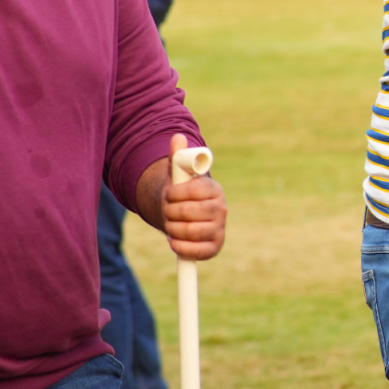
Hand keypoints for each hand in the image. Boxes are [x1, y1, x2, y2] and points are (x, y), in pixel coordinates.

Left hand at [162, 133, 226, 260]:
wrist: (184, 217)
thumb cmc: (181, 195)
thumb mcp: (178, 176)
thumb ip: (177, 157)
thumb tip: (177, 137)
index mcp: (214, 189)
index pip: (195, 190)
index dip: (176, 193)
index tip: (169, 194)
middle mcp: (221, 209)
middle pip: (190, 212)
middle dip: (171, 212)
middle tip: (167, 210)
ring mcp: (219, 229)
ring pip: (189, 231)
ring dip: (172, 228)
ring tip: (171, 224)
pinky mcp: (214, 248)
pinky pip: (193, 250)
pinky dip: (178, 246)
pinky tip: (176, 239)